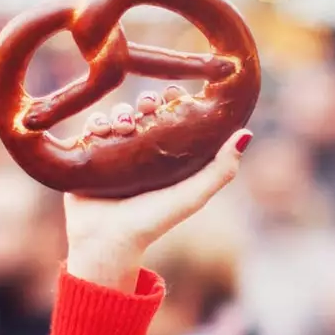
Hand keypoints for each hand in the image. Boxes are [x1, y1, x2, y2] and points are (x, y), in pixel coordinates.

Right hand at [64, 97, 250, 290]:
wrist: (109, 240)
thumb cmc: (154, 220)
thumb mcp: (193, 195)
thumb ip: (221, 170)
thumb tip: (246, 134)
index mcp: (167, 156)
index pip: (172, 116)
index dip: (174, 100)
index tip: (174, 94)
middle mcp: (141, 151)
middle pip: (144, 110)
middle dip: (146, 101)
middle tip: (148, 105)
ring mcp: (114, 151)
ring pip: (117, 115)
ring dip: (121, 112)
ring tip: (125, 124)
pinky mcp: (87, 154)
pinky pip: (91, 127)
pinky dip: (97, 122)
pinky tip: (102, 130)